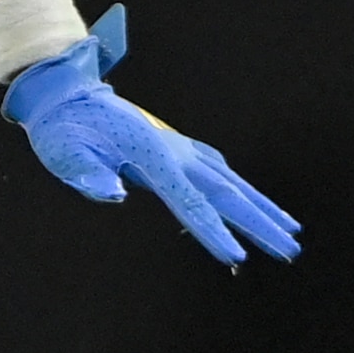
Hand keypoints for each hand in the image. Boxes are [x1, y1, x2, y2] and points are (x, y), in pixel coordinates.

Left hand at [4, 4, 301, 267]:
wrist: (66, 95)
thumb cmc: (62, 131)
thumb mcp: (65, 155)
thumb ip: (88, 176)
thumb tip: (114, 195)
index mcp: (152, 157)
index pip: (190, 204)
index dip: (214, 233)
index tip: (238, 257)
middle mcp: (174, 152)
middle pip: (227, 194)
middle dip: (260, 224)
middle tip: (290, 250)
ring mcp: (178, 147)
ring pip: (230, 181)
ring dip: (261, 207)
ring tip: (290, 230)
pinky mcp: (173, 146)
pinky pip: (215, 169)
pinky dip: (237, 187)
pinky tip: (247, 199)